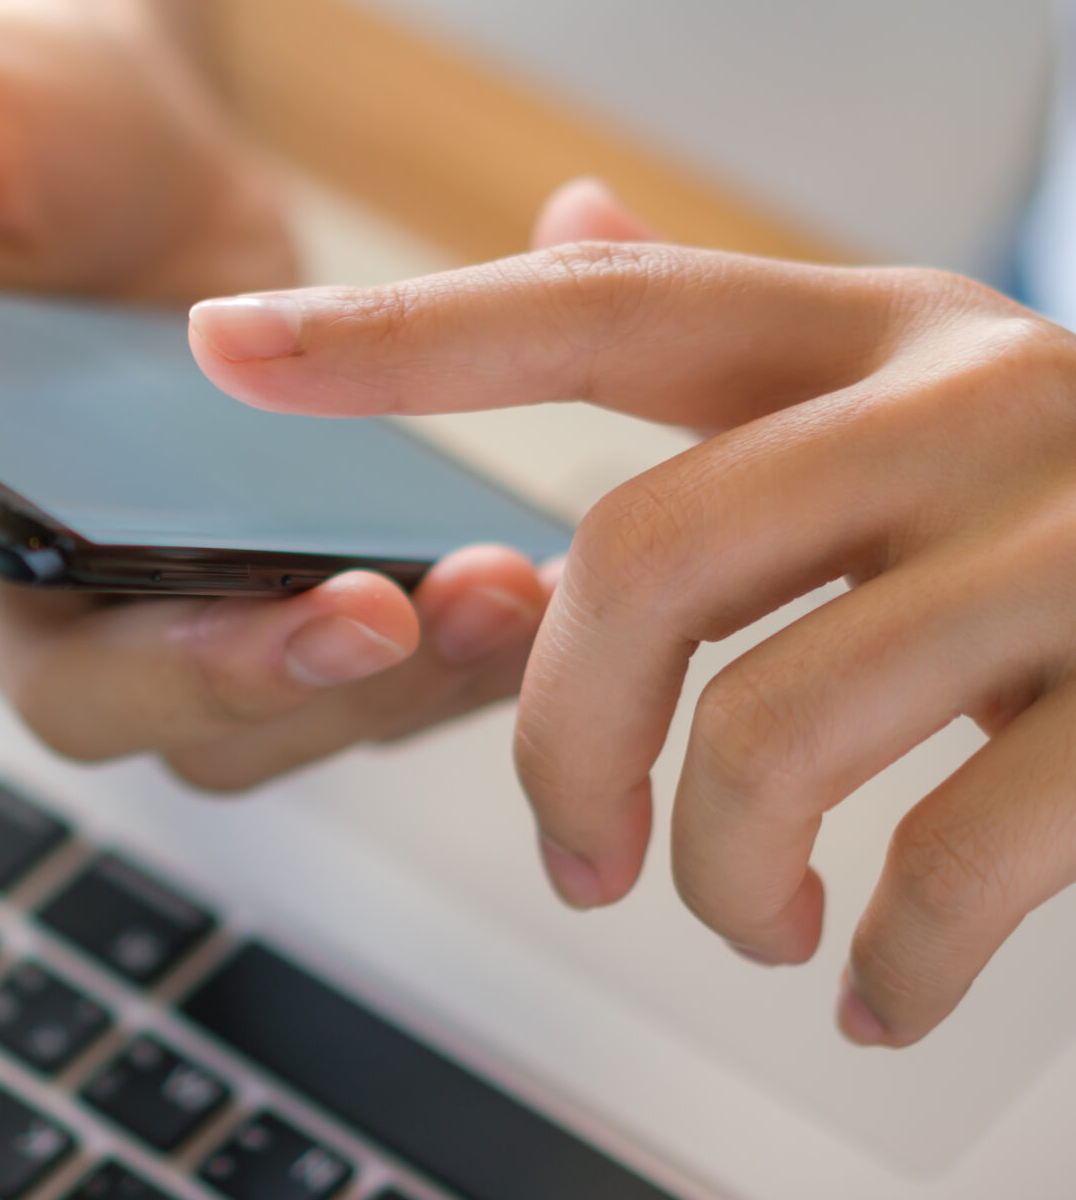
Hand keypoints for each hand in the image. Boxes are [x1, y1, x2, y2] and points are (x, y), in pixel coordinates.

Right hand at [0, 0, 551, 790]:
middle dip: (217, 676)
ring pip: (228, 728)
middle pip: (74, 693)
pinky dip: (448, 655)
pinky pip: (343, 681)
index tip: (27, 520)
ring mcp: (136, 604)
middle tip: (358, 610)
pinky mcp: (257, 593)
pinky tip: (537, 568)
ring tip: (498, 589)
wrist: (121, 133)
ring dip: (366, 688)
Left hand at [191, 178, 1075, 1046]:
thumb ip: (741, 325)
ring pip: (782, 725)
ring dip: (717, 865)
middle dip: (564, 734)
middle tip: (576, 850)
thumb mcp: (930, 369)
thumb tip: (566, 217)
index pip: (597, 311)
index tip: (226, 345)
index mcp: (878, 329)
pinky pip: (968, 854)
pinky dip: (890, 951)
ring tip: (738, 915)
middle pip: (648, 557)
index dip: (400, 332)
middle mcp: (973, 404)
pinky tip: (875, 982)